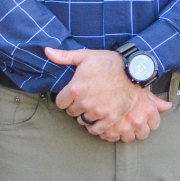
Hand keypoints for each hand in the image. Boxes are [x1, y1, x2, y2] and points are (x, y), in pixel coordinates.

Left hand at [47, 47, 171, 141]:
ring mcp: (98, 111)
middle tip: (84, 100)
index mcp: (75, 88)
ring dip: (85, 115)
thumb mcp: (85, 56)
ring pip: (83, 121)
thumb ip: (64, 56)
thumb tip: (46, 51)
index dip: (65, 99)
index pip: (60, 103)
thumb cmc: (108, 62)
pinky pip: (96, 129)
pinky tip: (97, 119)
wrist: (133, 70)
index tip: (72, 95)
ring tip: (91, 107)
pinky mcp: (110, 117)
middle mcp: (85, 102)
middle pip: (71, 113)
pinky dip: (95, 126)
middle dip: (75, 106)